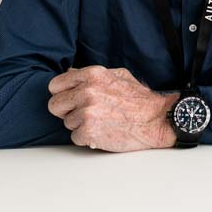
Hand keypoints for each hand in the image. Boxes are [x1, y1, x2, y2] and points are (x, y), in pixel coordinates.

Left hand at [47, 66, 177, 151]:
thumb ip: (91, 75)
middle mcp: (87, 92)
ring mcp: (86, 113)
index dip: (62, 93)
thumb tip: (69, 73)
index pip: (56, 85)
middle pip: (55, 105)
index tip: (70, 99)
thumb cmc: (139, 99)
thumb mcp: (117, 75)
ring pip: (67, 123)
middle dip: (67, 111)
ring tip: (101, 122)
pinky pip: (75, 137)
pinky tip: (103, 132)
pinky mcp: (88, 132)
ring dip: (80, 125)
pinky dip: (87, 138)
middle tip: (84, 113)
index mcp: (92, 75)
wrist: (156, 119)